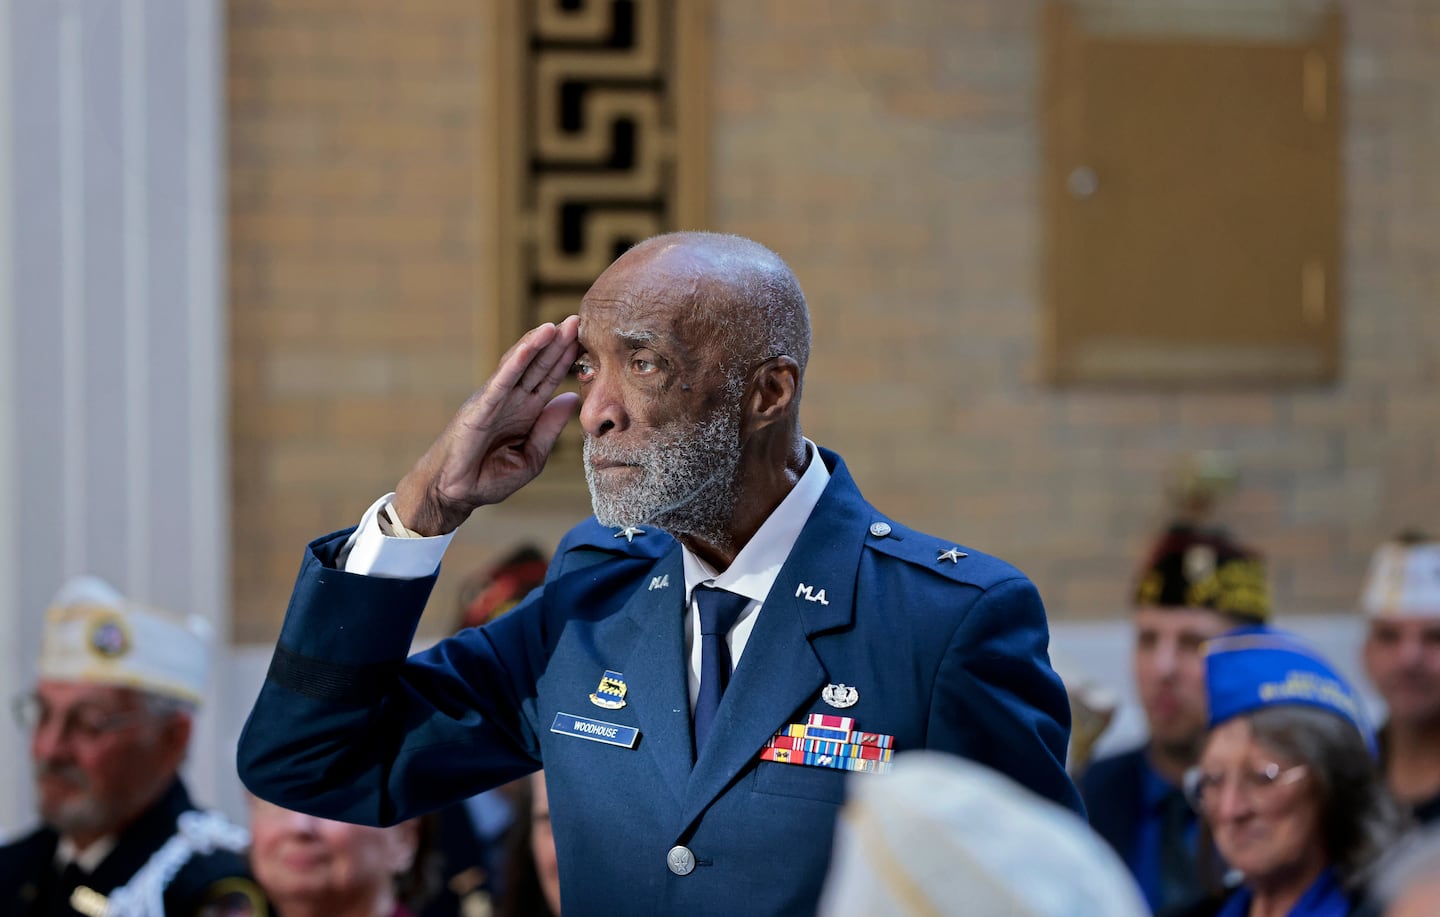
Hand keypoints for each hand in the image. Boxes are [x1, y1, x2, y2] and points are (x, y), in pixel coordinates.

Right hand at [392, 316, 580, 535]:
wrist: (454, 493)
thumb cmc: (489, 477)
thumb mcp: (532, 457)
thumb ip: (550, 429)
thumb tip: (572, 397)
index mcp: (525, 411)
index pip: (550, 378)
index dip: (567, 359)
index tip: (589, 339)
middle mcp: (511, 400)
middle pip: (538, 365)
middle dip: (557, 343)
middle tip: (579, 320)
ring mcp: (494, 401)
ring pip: (519, 365)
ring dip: (537, 344)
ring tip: (557, 326)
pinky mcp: (480, 408)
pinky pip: (501, 382)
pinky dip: (515, 362)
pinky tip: (530, 347)